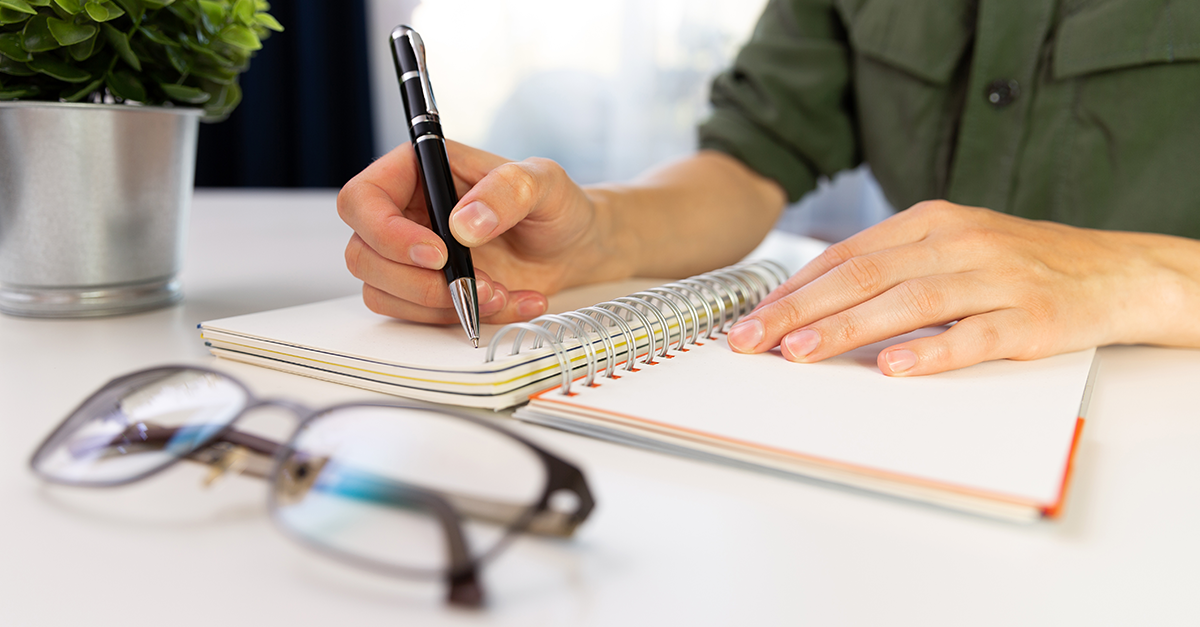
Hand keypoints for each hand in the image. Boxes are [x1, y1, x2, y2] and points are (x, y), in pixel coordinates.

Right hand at [337, 140, 621, 323]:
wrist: (571, 245)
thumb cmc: (552, 203)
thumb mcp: (542, 184)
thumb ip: (507, 191)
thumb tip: (463, 224)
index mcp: (416, 170)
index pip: (362, 200)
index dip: (386, 233)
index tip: (437, 254)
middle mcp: (404, 213)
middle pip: (363, 256)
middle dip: (419, 282)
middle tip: (475, 284)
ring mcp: (410, 256)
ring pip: (385, 292)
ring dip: (441, 304)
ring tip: (502, 292)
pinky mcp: (426, 291)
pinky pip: (419, 316)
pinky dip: (463, 318)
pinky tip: (510, 302)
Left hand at [726, 201, 1199, 374]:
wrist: (1114, 271)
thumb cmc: (1017, 263)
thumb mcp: (951, 247)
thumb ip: (891, 268)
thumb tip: (812, 302)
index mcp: (931, 223)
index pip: (846, 257)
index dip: (793, 291)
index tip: (750, 321)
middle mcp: (958, 243)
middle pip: (864, 276)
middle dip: (799, 311)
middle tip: (753, 341)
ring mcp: (995, 280)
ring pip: (909, 302)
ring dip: (847, 328)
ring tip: (801, 352)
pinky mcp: (1030, 319)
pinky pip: (974, 335)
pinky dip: (932, 351)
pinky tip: (894, 367)